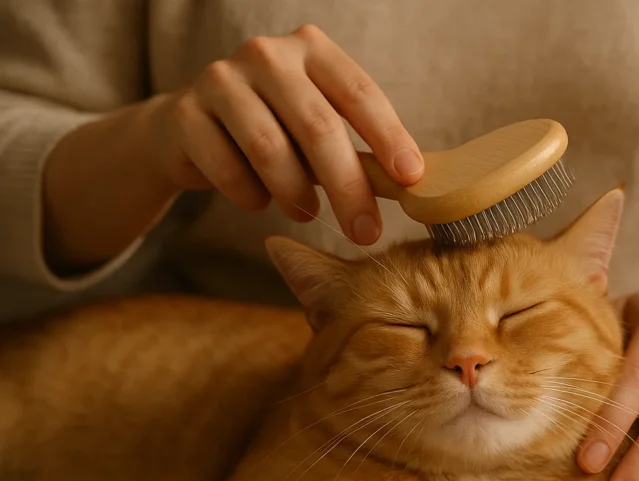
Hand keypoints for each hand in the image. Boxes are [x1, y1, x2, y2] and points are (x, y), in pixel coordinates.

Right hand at [147, 24, 421, 243]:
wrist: (189, 130)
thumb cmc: (274, 131)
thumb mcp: (319, 128)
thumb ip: (358, 147)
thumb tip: (413, 186)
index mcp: (311, 49)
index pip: (359, 93)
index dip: (388, 137)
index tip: (410, 180)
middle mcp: (267, 54)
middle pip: (318, 127)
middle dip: (348, 187)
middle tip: (366, 232)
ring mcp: (220, 79)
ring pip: (270, 150)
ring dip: (296, 195)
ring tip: (306, 213)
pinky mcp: (184, 113)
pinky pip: (228, 170)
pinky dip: (250, 196)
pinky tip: (258, 200)